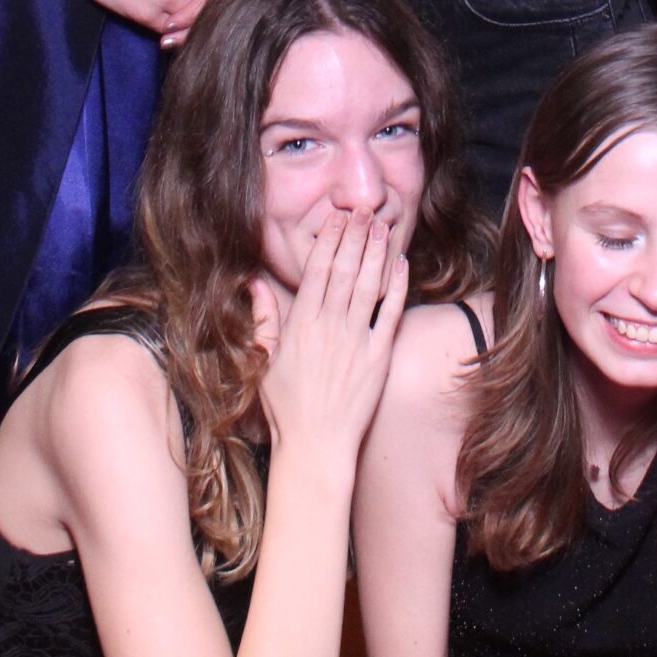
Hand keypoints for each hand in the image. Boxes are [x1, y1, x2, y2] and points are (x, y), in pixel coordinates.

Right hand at [252, 209, 408, 469]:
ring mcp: (356, 342)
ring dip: (376, 253)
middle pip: (345, 270)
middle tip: (364, 209)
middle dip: (355, 236)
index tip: (336, 218)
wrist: (316, 447)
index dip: (329, 240)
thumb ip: (263, 320)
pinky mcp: (379, 359)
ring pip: (368, 286)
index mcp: (301, 326)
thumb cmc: (287, 408)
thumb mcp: (264, 362)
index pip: (318, 271)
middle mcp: (330, 328)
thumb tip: (255, 283)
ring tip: (382, 226)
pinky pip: (391, 316)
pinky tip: (402, 265)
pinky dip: (398, 288)